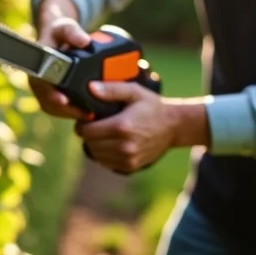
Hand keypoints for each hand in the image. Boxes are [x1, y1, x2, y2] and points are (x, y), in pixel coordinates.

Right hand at [28, 0, 90, 119]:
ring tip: (89, 115)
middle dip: (65, 109)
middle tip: (85, 113)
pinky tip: (87, 114)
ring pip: (53, 108)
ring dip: (69, 113)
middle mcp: (36, 81)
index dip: (51, 94)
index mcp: (37, 65)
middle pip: (47, 101)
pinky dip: (71, 113)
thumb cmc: (58, 32)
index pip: (41, 84)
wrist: (54, 37)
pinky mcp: (50, 96)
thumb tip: (84, 41)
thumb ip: (73, 31)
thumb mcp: (65, 27)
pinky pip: (58, 110)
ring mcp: (42, 90)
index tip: (63, 100)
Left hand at [75, 81, 206, 174]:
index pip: (87, 131)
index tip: (87, 119)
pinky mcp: (130, 166)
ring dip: (95, 144)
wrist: (173, 126)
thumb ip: (111, 89)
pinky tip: (111, 143)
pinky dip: (103, 154)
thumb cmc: (152, 107)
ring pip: (96, 154)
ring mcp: (128, 158)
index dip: (82, 124)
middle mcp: (124, 145)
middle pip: (89, 143)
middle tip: (95, 125)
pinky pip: (105, 163)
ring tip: (103, 133)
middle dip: (88, 134)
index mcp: (122, 126)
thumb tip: (91, 88)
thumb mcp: (134, 92)